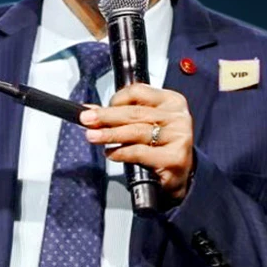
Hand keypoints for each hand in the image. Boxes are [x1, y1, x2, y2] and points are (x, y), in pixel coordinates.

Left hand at [81, 84, 194, 200]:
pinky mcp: (175, 158)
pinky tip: (111, 154)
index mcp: (171, 101)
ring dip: (110, 134)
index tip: (99, 109)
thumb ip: (121, 116)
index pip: (138, 92)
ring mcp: (178, 136)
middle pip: (135, 112)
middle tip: (86, 119)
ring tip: (93, 136)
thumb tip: (90, 110)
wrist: (181, 174)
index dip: (116, 99)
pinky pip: (140, 152)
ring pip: (136, 132)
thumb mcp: (145, 124)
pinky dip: (121, 152)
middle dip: (106, 116)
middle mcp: (178, 116)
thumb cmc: (161, 145)